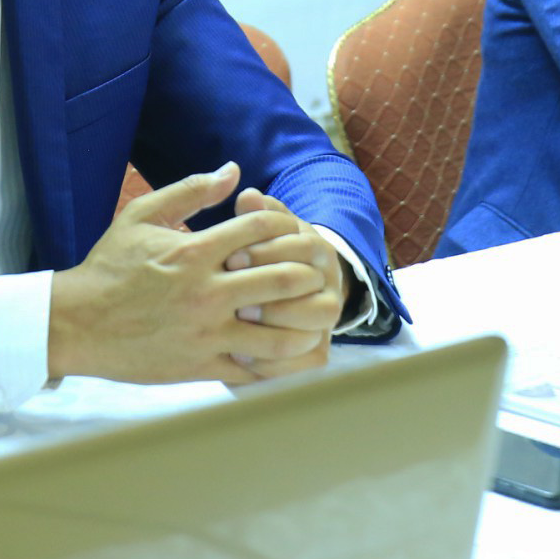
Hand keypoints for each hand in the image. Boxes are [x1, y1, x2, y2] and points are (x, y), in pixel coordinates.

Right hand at [48, 163, 335, 384]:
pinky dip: (277, 362)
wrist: (76, 322)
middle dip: (308, 274)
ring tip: (312, 316)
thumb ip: (190, 190)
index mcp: (195, 251)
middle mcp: (205, 292)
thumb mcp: (142, 215)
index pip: (263, 230)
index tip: (291, 232)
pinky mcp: (201, 365)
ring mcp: (205, 332)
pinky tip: (287, 351)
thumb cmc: (109, 266)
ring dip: (303, 323)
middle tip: (316, 274)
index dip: (286, 226)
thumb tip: (233, 170)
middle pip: (283, 279)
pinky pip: (252, 369)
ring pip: (278, 333)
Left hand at [221, 188, 345, 380]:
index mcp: (316, 249)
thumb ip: (255, 217)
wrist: (276, 299)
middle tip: (235, 295)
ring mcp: (325, 321)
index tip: (230, 258)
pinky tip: (239, 354)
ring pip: (319, 320)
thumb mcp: (258, 234)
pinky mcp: (316, 354)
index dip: (268, 251)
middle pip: (316, 282)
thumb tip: (247, 196)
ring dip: (279, 320)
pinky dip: (276, 361)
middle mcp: (329, 284)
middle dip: (274, 289)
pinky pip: (308, 363)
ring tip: (239, 322)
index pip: (304, 245)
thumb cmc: (258, 261)